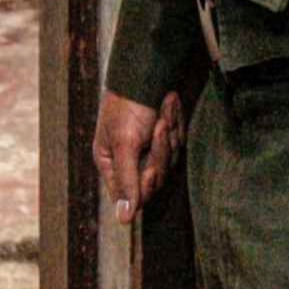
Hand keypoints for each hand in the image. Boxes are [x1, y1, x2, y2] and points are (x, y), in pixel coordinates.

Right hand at [95, 87, 186, 221]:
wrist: (148, 68)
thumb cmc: (128, 106)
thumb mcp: (125, 143)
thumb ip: (126, 181)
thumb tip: (124, 220)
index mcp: (111, 163)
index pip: (134, 193)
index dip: (147, 182)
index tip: (152, 169)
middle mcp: (129, 159)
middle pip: (156, 178)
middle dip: (161, 151)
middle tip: (160, 125)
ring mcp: (148, 147)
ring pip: (170, 161)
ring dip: (171, 133)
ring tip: (166, 105)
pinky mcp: (165, 136)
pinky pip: (178, 143)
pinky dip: (178, 124)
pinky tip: (171, 104)